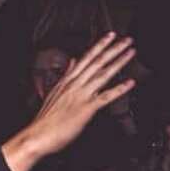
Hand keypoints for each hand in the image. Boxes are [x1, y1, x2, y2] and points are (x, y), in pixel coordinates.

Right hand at [3, 33, 135, 170]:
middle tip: (127, 40)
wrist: (39, 134)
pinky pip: (106, 97)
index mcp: (67, 80)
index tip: (110, 36)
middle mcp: (75, 84)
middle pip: (97, 62)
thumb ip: (67, 75)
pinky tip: (129, 83)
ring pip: (103, 74)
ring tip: (130, 53)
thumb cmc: (46, 117)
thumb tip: (72, 62)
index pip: (86, 58)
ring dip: (118, 62)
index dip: (99, 45)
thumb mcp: (54, 90)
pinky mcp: (86, 109)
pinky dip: (119, 89)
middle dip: (113, 49)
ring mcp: (81, 95)